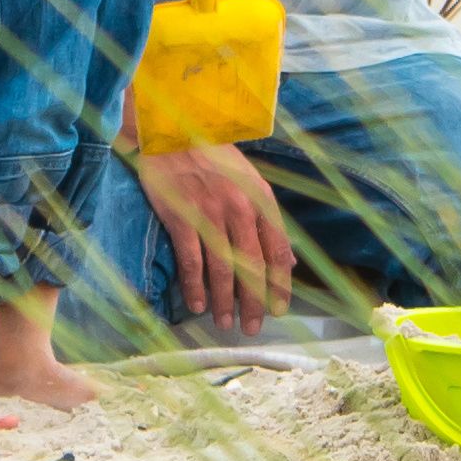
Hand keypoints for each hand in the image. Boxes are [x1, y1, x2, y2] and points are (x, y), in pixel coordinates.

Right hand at [139, 139, 293, 334]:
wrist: (173, 133)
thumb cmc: (213, 159)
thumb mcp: (250, 183)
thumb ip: (268, 221)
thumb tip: (288, 260)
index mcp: (260, 199)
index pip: (277, 250)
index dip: (279, 284)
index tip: (278, 309)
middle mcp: (239, 208)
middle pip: (252, 266)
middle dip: (253, 302)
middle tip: (251, 327)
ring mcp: (209, 213)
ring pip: (223, 268)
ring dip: (224, 301)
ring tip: (224, 322)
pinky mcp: (181, 217)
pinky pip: (191, 261)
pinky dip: (195, 286)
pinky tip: (197, 304)